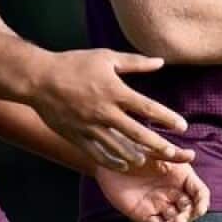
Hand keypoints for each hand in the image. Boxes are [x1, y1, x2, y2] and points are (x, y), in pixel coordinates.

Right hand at [30, 49, 195, 171]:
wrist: (39, 78)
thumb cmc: (74, 64)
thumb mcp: (106, 57)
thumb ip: (135, 62)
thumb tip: (160, 62)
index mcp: (115, 91)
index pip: (147, 107)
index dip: (166, 118)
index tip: (182, 127)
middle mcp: (105, 112)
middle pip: (137, 133)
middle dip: (158, 144)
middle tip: (174, 153)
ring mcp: (90, 127)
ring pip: (118, 147)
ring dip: (136, 155)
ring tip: (149, 160)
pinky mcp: (77, 136)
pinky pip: (97, 153)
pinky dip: (112, 161)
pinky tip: (124, 164)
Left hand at [95, 154, 210, 221]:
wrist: (109, 159)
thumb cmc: (133, 149)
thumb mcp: (153, 150)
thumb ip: (172, 154)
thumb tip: (192, 155)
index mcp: (181, 177)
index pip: (199, 192)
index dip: (202, 202)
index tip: (200, 210)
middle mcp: (174, 193)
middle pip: (189, 210)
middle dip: (187, 217)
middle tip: (179, 219)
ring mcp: (160, 205)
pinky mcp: (145, 214)